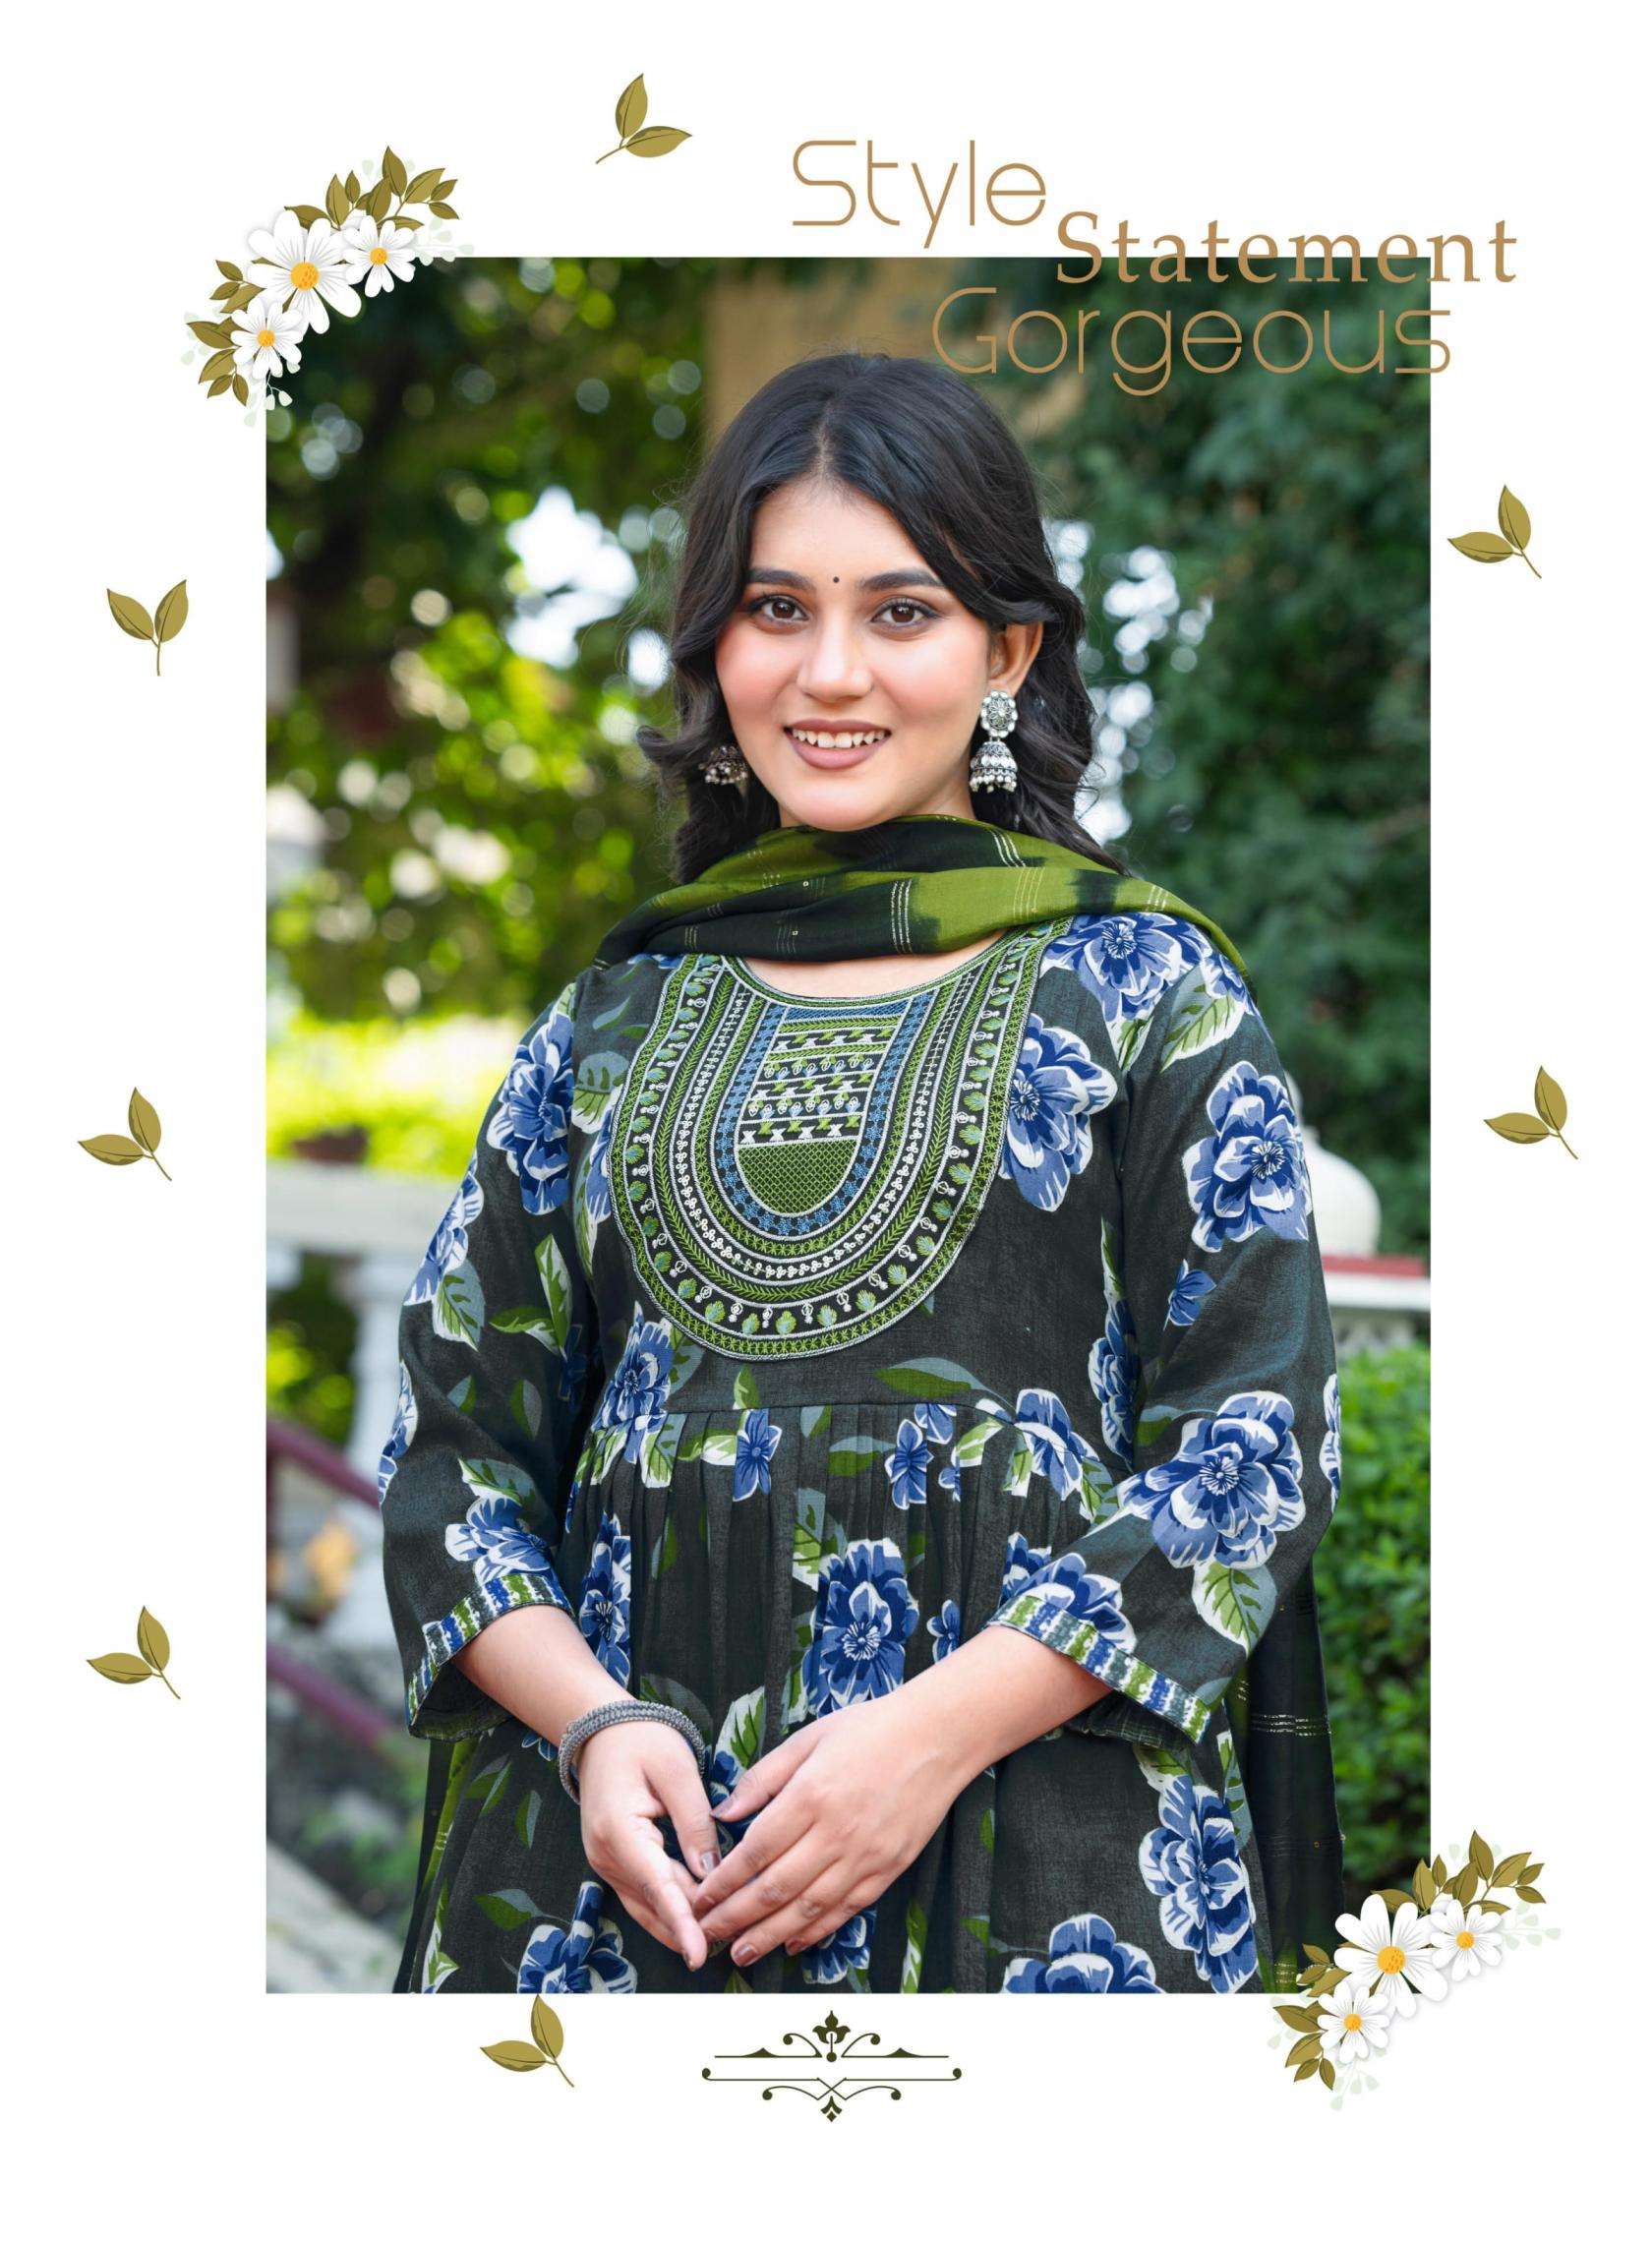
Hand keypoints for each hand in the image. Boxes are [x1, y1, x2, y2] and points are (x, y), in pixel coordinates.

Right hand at [575, 1717, 722, 1970]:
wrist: (602, 1730)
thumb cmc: (642, 1740)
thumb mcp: (677, 1770)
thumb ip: (695, 1822)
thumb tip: (712, 1871)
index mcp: (618, 1830)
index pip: (657, 1886)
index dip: (682, 1922)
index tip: (700, 1954)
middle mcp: (605, 1855)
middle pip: (654, 1902)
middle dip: (692, 1925)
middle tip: (736, 1937)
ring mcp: (606, 1862)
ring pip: (648, 1906)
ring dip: (681, 1922)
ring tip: (722, 1936)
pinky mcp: (615, 1862)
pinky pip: (644, 1894)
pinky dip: (670, 1907)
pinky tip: (698, 1916)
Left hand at [687, 1694, 968, 1969]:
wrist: (936, 1736)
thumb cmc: (868, 1729)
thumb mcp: (808, 1738)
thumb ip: (762, 1778)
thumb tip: (722, 1814)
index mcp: (810, 1795)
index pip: (755, 1851)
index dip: (724, 1882)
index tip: (700, 1899)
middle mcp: (836, 1832)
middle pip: (776, 1888)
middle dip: (736, 1917)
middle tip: (708, 1935)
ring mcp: (865, 1855)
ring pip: (808, 1908)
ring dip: (770, 1935)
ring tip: (742, 1952)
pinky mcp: (889, 1869)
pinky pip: (847, 1909)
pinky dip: (818, 1931)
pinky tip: (794, 1943)